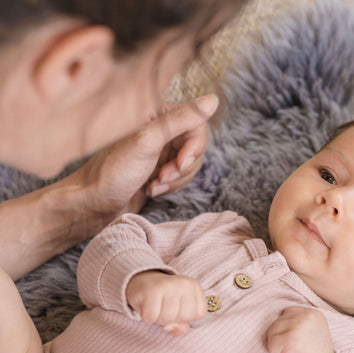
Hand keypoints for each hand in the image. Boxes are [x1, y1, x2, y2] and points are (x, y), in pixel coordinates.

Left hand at [68, 94, 218, 236]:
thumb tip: (213, 100)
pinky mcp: (159, 170)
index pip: (197, 124)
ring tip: (154, 186)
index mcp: (156, 114)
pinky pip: (181, 177)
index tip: (180, 163)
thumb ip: (182, 120)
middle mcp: (160, 130)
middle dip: (183, 167)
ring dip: (175, 180)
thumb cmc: (112, 171)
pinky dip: (170, 187)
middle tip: (162, 177)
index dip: (194, 147)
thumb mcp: (148, 141)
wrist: (92, 204)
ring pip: (190, 165)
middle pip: (196, 147)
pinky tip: (151, 190)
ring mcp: (160, 151)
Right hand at [126, 271, 206, 334]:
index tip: (178, 308)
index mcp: (194, 286)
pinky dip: (147, 317)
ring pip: (167, 318)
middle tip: (164, 308)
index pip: (200, 314)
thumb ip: (182, 325)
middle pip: (182, 317)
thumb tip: (171, 327)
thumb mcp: (179, 310)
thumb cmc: (165, 299)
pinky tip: (147, 306)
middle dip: (172, 319)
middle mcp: (183, 283)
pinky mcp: (151, 290)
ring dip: (158, 318)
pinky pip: (151, 317)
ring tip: (156, 307)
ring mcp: (167, 285)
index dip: (187, 317)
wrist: (142, 282)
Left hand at [267, 306, 334, 352]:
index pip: (287, 312)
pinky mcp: (291, 339)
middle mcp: (307, 316)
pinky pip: (272, 344)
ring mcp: (299, 326)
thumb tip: (279, 317)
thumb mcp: (312, 331)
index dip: (287, 329)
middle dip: (282, 338)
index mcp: (314, 313)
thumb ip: (299, 321)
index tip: (298, 340)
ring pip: (272, 332)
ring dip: (279, 346)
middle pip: (278, 321)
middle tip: (296, 349)